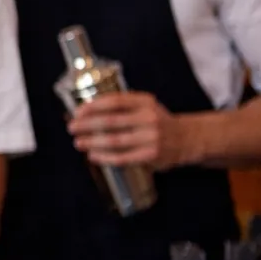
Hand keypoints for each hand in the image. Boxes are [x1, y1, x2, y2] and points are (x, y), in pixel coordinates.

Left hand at [67, 92, 198, 170]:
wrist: (188, 139)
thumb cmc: (157, 122)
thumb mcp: (145, 106)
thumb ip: (123, 106)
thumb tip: (87, 112)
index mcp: (145, 101)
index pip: (114, 101)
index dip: (92, 107)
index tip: (77, 112)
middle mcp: (149, 118)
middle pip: (110, 121)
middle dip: (86, 125)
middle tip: (72, 128)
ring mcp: (151, 138)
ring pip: (114, 141)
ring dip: (92, 142)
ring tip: (78, 142)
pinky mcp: (151, 156)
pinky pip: (122, 158)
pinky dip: (104, 157)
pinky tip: (93, 155)